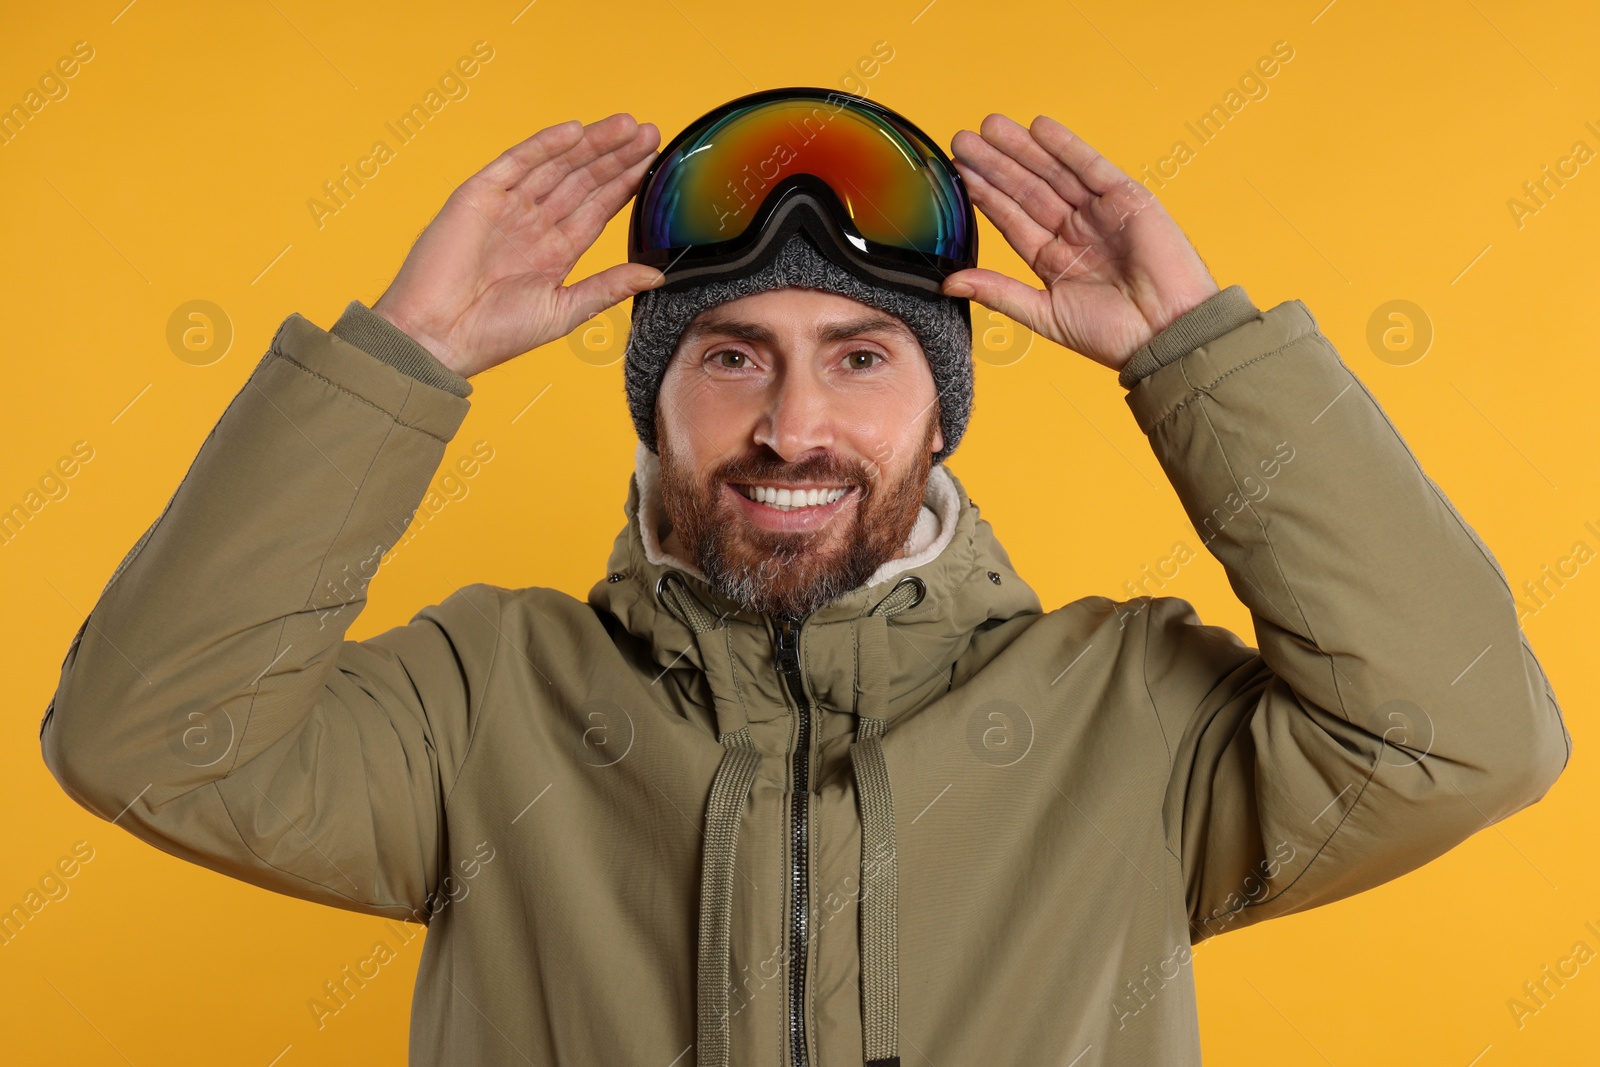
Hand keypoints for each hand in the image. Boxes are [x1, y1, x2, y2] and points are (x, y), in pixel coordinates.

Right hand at [371, 114, 664, 378]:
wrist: (439, 336)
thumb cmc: (495, 334)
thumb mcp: (564, 311)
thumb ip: (608, 287)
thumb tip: (656, 276)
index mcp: (555, 252)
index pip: (598, 208)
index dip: (625, 183)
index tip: (653, 161)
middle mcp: (533, 225)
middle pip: (582, 180)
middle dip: (615, 156)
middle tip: (650, 132)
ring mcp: (506, 207)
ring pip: (556, 165)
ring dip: (590, 143)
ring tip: (625, 124)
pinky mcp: (479, 195)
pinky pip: (517, 162)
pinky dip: (545, 145)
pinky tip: (575, 130)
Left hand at [940, 114, 1218, 372]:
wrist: (1167, 334)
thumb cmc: (1111, 335)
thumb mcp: (1044, 314)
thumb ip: (998, 292)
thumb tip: (949, 283)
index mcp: (1053, 259)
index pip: (1011, 218)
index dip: (985, 194)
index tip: (957, 171)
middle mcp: (1074, 232)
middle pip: (1027, 189)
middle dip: (996, 164)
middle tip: (963, 139)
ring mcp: (1100, 213)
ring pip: (1053, 172)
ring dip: (1023, 148)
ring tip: (990, 126)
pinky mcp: (1128, 198)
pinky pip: (1091, 166)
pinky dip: (1066, 147)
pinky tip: (1039, 128)